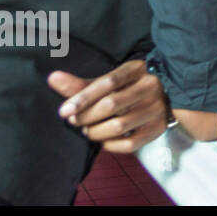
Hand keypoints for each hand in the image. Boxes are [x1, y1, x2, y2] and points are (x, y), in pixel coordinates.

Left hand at [48, 60, 168, 152]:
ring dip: (95, 132)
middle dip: (86, 117)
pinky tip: (103, 140)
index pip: (108, 82)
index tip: (63, 111)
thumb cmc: (127, 88)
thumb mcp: (109, 81)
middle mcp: (150, 87)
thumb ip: (81, 84)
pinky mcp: (158, 127)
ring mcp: (156, 108)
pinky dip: (110, 145)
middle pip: (111, 105)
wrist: (164, 95)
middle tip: (74, 120)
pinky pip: (130, 143)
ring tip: (87, 130)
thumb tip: (52, 78)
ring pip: (119, 126)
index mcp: (136, 70)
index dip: (83, 97)